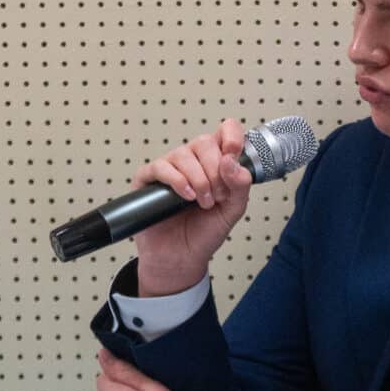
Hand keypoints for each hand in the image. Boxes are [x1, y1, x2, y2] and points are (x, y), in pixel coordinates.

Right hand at [132, 119, 252, 294]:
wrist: (181, 258)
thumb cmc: (204, 233)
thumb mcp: (233, 211)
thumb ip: (240, 186)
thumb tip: (232, 162)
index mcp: (215, 162)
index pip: (225, 132)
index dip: (232, 137)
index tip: (234, 154)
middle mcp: (193, 160)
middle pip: (205, 142)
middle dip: (216, 171)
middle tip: (218, 196)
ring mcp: (170, 168)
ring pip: (184, 154)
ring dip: (199, 180)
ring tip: (203, 203)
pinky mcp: (149, 179)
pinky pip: (161, 167)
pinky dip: (177, 181)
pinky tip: (186, 197)